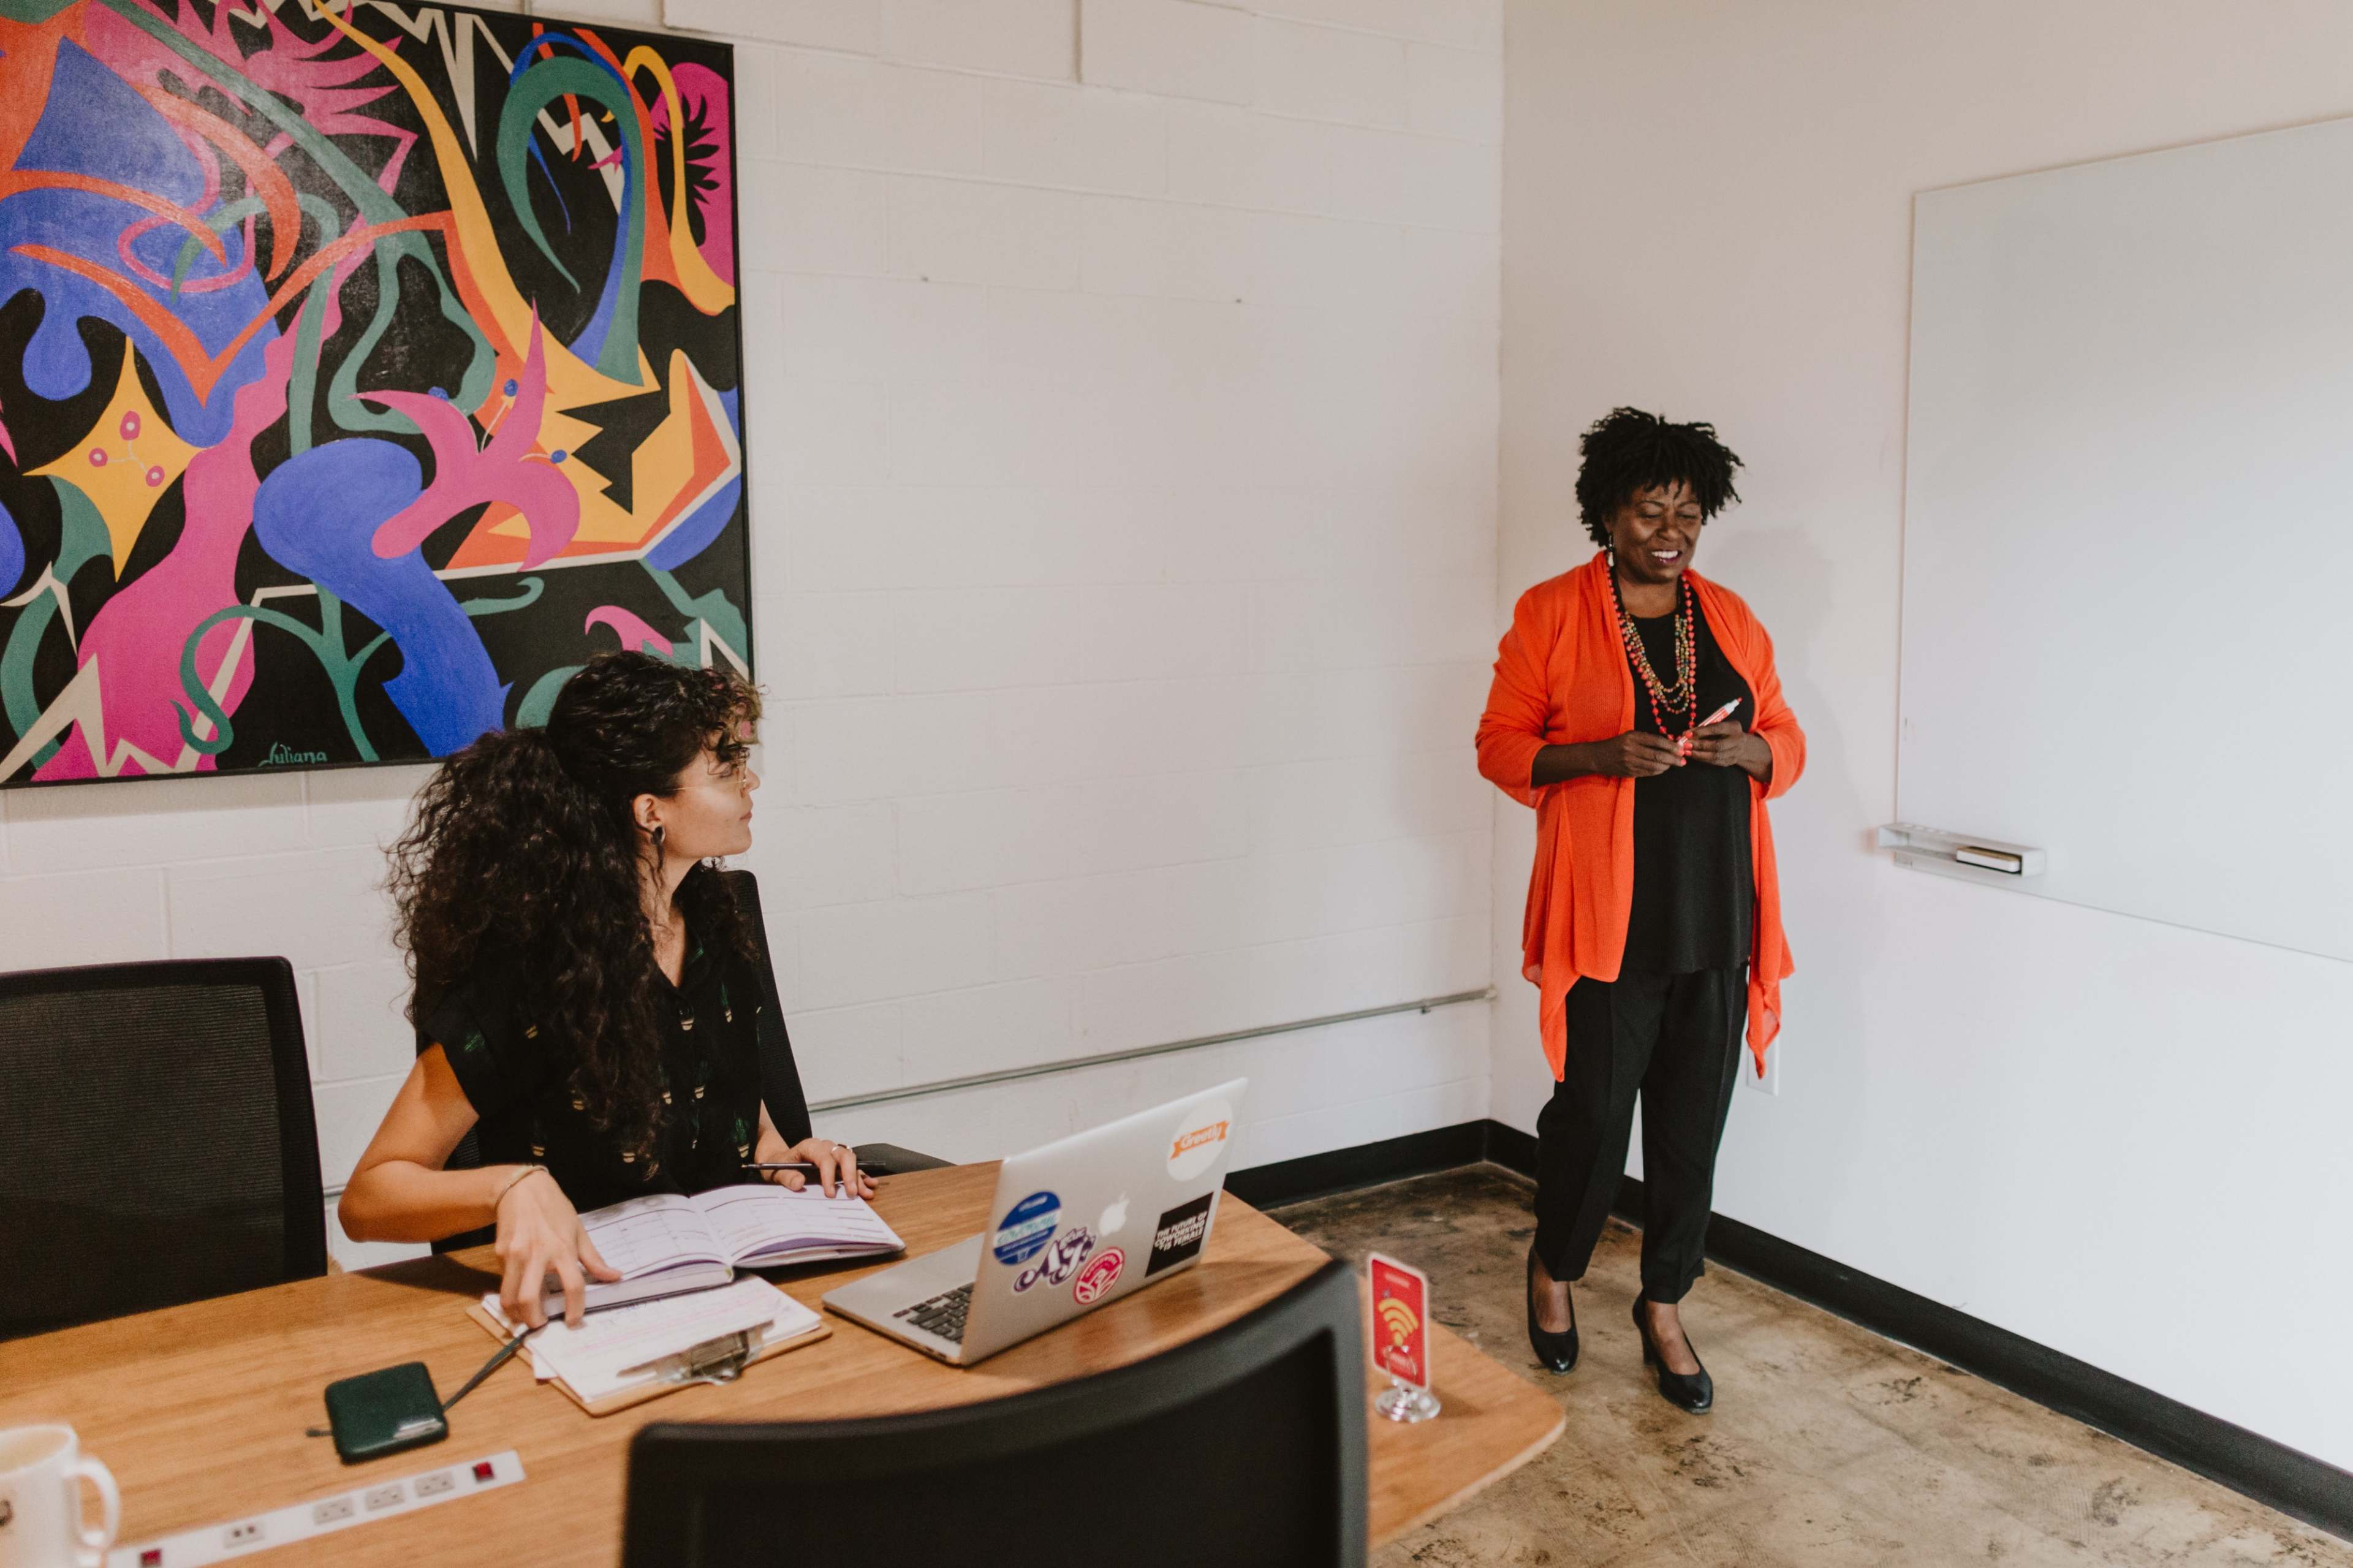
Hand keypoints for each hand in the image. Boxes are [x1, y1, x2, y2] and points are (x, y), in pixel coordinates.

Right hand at [492, 1168, 618, 1329]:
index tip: (574, 1320)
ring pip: (509, 1297)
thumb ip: (594, 1259)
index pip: (573, 1285)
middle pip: (529, 1298)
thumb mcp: (579, 1231)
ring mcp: (515, 1255)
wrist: (522, 1189)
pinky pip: (504, 1282)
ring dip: (516, 1315)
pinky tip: (517, 1295)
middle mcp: (538, 1254)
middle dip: (534, 1320)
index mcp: (563, 1249)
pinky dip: (509, 1296)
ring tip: (525, 1317)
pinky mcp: (500, 1254)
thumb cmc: (555, 1210)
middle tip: (540, 1324)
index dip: (575, 1308)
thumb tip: (615, 1277)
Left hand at [755, 1136, 876, 1199]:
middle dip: (850, 1175)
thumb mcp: (776, 1170)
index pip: (824, 1158)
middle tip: (852, 1193)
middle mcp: (825, 1147)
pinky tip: (870, 1185)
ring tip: (866, 1193)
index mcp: (810, 1146)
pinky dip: (862, 1175)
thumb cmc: (777, 1164)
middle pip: (843, 1155)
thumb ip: (786, 1176)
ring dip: (859, 1177)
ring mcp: (833, 1153)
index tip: (830, 1194)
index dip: (829, 1176)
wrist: (778, 1159)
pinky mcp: (837, 1162)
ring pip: (851, 1161)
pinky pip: (853, 1167)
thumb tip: (799, 1183)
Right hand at [1587, 731, 1684, 777]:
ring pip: (1654, 767)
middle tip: (1682, 760)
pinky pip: (1648, 773)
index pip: (1657, 741)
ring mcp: (1629, 763)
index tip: (1680, 749)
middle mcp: (1631, 750)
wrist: (1598, 757)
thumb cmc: (1617, 744)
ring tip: (1673, 764)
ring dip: (1667, 766)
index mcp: (1632, 737)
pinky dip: (1658, 771)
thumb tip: (1669, 744)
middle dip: (1673, 759)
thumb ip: (1647, 739)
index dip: (1671, 746)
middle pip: (1658, 756)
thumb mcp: (1630, 736)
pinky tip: (1662, 768)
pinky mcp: (1629, 772)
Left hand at [1684, 721, 1764, 771]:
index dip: (1701, 732)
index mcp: (1734, 727)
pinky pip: (1715, 762)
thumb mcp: (1718, 725)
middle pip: (1717, 745)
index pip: (1716, 729)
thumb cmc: (1724, 732)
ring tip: (1687, 752)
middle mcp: (1737, 740)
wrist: (1741, 744)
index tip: (1688, 734)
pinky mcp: (1731, 761)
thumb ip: (1704, 728)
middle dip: (1700, 745)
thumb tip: (1686, 734)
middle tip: (1686, 745)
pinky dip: (1703, 759)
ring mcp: (1736, 752)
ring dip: (1699, 754)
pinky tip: (1694, 756)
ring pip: (1716, 756)